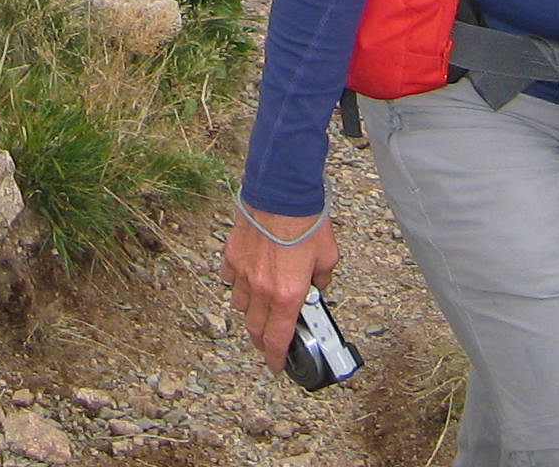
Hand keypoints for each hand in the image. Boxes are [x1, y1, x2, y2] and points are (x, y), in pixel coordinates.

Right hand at [223, 204, 337, 365]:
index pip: (278, 339)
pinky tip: (247, 275)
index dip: (276, 358)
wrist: (282, 193)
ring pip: (239, 305)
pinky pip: (230, 278)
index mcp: (288, 296)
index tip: (277, 366)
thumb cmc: (306, 222)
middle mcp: (262, 290)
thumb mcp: (328, 257)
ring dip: (249, 310)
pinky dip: (237, 282)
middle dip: (261, 341)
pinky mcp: (231, 256)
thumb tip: (317, 284)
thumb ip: (322, 278)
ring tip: (259, 305)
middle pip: (255, 329)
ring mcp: (243, 274)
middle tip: (268, 342)